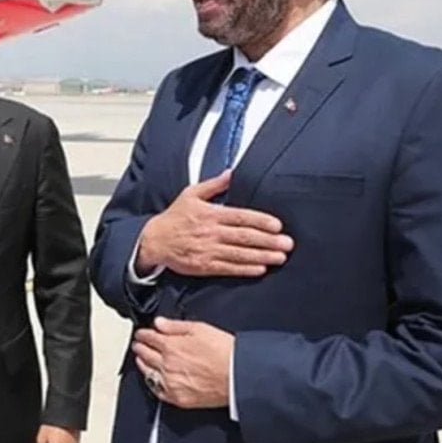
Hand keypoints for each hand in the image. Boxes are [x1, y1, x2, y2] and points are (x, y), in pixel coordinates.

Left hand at [133, 317, 232, 408]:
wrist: (237, 377)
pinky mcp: (178, 398)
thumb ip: (175, 326)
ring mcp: (171, 383)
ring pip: (148, 372)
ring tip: (141, 359)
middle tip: (138, 344)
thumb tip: (159, 323)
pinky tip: (153, 379)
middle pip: (145, 354)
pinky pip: (157, 391)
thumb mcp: (200, 329)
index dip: (143, 334)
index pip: (148, 338)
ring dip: (142, 363)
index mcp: (171, 346)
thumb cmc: (224, 352)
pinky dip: (152, 383)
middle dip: (140, 347)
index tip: (141, 333)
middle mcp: (167, 365)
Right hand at [134, 170, 292, 276]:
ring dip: (261, 256)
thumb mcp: (191, 194)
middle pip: (244, 237)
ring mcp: (208, 250)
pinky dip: (245, 269)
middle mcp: (210, 232)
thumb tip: (232, 173)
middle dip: (268, 241)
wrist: (154, 240)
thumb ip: (214, 185)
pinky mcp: (204, 265)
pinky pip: (228, 268)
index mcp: (210, 213)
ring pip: (239, 254)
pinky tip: (260, 269)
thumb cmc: (174, 217)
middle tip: (287, 244)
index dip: (260, 221)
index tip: (277, 225)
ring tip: (280, 257)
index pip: (240, 217)